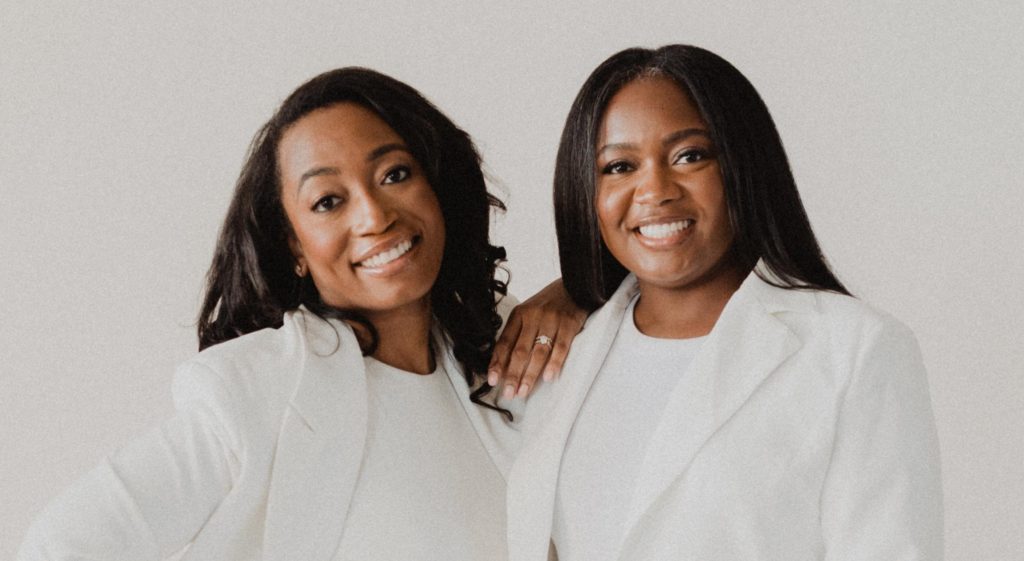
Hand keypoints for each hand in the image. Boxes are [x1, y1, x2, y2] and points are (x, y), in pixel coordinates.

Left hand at [488, 278, 587, 398]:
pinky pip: (561, 348)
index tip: (493, 381)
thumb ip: (517, 334)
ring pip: (538, 352)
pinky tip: (548, 378)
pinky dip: (554, 363)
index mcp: (519, 314)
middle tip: (509, 393)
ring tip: (524, 391)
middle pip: (520, 350)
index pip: (505, 342)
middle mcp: (533, 316)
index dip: (498, 362)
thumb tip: (504, 365)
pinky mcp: (569, 324)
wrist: (575, 286)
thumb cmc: (549, 305)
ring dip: (530, 374)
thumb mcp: (528, 313)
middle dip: (513, 374)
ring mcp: (552, 320)